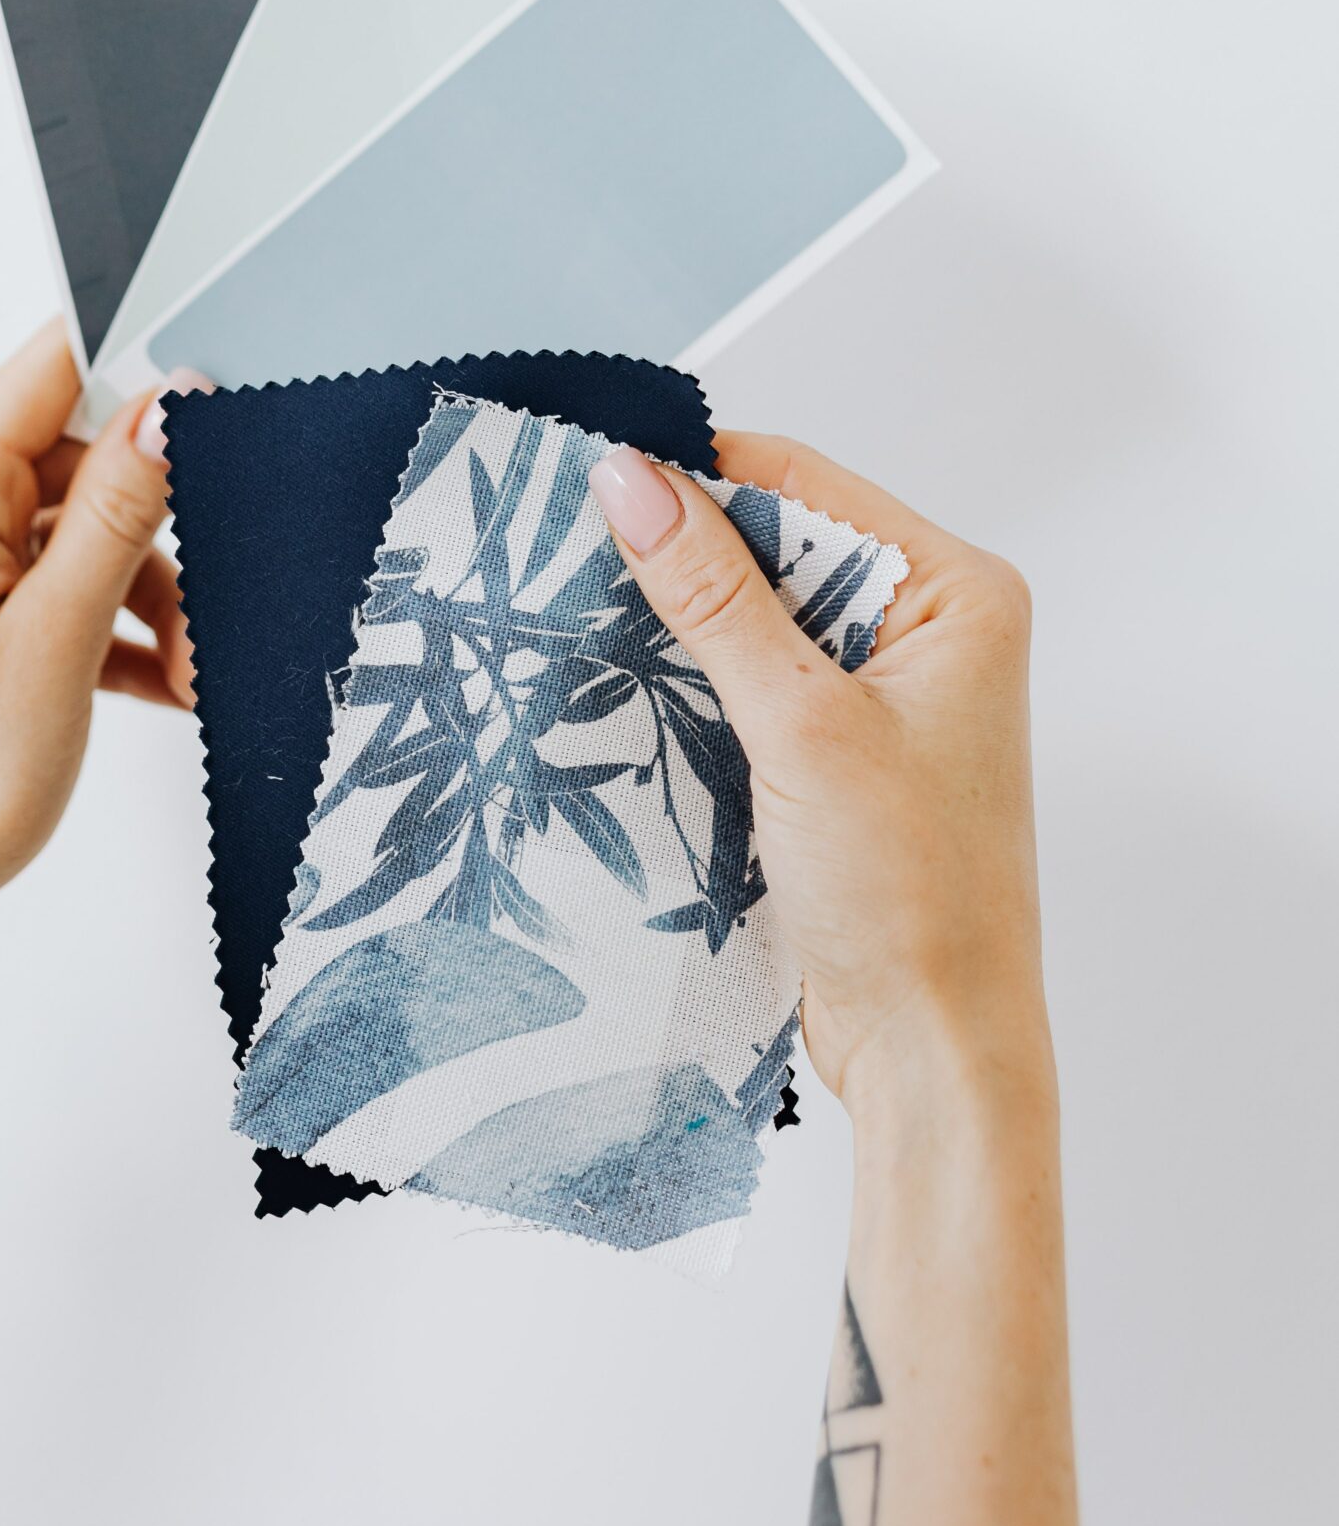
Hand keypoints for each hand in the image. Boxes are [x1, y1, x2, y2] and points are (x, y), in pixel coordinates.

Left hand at [0, 324, 204, 1102]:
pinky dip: (110, 623)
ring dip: (147, 588)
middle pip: (75, 456)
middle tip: (216, 598)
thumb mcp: (61, 635)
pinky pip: (51, 583)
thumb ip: (120, 510)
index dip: (140, 371)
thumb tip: (171, 406)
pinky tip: (161, 681)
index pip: (49, 369)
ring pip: (75, 528)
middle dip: (159, 521)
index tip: (216, 408)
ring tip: (192, 670)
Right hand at [587, 433, 1047, 1116]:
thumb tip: (632, 478)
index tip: (593, 477)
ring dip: (676, 626)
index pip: (806, 484)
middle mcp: (929, 630)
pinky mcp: (837, 755)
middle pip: (777, 545)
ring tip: (581, 616)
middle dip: (680, 554)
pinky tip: (624, 689)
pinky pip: (749, 684)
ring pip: (753, 618)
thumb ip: (712, 596)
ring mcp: (883, 696)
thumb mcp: (801, 725)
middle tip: (568, 550)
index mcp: (958, 594)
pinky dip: (689, 686)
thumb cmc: (912, 894)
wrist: (935, 1051)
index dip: (698, 475)